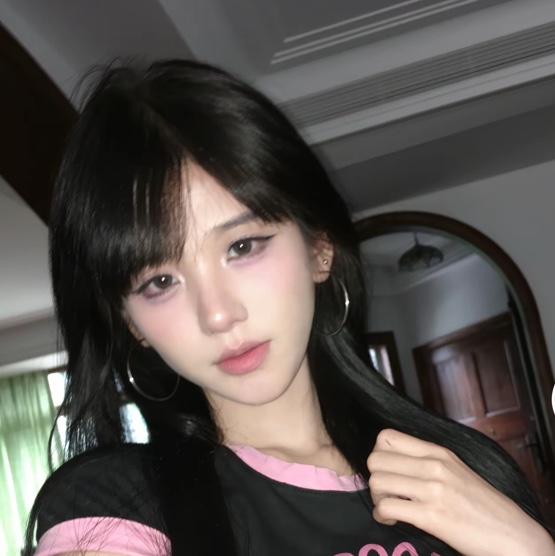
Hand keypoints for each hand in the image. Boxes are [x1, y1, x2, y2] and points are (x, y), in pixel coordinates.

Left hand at [367, 429, 554, 555]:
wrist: (511, 534)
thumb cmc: (481, 504)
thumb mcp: (454, 469)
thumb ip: (426, 461)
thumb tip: (394, 460)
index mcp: (438, 451)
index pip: (386, 437)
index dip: (378, 454)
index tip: (387, 470)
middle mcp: (433, 465)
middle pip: (375, 459)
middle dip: (374, 477)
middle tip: (386, 492)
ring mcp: (432, 490)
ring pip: (377, 481)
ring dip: (377, 497)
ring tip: (389, 506)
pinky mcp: (432, 516)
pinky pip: (387, 508)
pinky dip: (382, 515)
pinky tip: (392, 520)